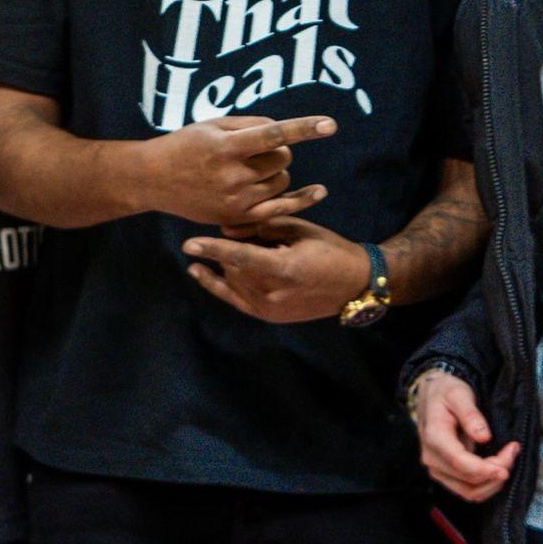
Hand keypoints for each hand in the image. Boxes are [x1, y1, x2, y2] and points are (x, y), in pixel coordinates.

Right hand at [137, 114, 334, 226]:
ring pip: (281, 181)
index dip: (304, 128)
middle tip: (257, 150)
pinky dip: (297, 198)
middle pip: (282, 159)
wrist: (154, 179)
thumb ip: (249, 125)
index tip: (330, 124)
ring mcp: (235, 200)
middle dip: (279, 151)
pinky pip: (279, 208)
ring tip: (252, 168)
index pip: (273, 134)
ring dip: (276, 171)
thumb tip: (282, 132)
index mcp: (226, 147)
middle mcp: (232, 175)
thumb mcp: (212, 125)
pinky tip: (319, 192)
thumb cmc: (185, 145)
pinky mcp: (236, 217)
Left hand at [181, 216, 365, 322]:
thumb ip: (262, 227)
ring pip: (233, 280)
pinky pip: (234, 299)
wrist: (354, 284)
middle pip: (233, 266)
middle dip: (232, 247)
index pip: (240, 257)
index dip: (213, 248)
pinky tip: (197, 272)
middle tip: (250, 233)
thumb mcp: (299, 229)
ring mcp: (269, 308)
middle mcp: (273, 293)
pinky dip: (215, 285)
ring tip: (255, 249)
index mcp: (284, 269)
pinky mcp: (268, 316)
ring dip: (232, 262)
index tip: (188, 243)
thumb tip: (227, 228)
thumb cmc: (330, 249)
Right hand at [412, 368, 516, 502]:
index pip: (459, 462)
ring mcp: (438, 470)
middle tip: (512, 450)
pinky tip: (498, 468)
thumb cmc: (444, 393)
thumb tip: (484, 436)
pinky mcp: (446, 475)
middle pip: (468, 480)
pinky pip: (468, 490)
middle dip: (495, 471)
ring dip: (493, 482)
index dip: (484, 469)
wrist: (431, 396)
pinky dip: (487, 485)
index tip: (505, 466)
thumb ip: (470, 414)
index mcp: (434, 438)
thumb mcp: (458, 393)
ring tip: (508, 459)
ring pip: (469, 491)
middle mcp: (432, 459)